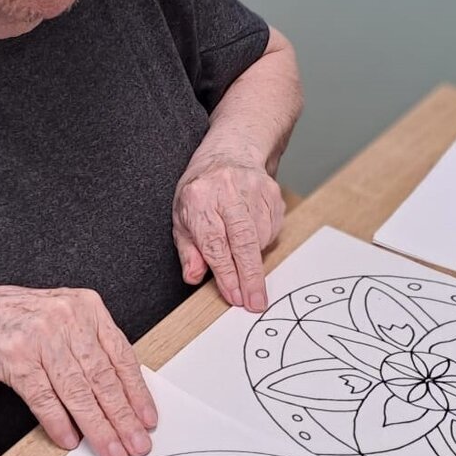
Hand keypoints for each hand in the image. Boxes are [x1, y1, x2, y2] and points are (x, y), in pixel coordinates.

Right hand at [0, 286, 156, 455]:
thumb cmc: (21, 321)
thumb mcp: (64, 318)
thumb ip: (92, 345)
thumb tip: (124, 393)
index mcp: (86, 306)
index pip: (121, 355)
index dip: (137, 392)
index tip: (148, 419)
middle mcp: (65, 318)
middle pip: (102, 377)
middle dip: (122, 417)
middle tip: (136, 443)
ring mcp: (39, 337)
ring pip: (77, 391)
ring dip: (96, 427)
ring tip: (110, 449)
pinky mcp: (14, 357)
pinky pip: (43, 398)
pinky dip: (58, 422)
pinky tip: (71, 439)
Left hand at [173, 150, 285, 312]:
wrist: (230, 152)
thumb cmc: (202, 191)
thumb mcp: (182, 218)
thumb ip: (189, 250)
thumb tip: (194, 276)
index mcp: (199, 198)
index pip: (214, 244)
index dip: (226, 274)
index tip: (234, 296)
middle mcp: (227, 190)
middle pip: (244, 241)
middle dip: (250, 276)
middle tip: (255, 302)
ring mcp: (253, 189)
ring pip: (261, 237)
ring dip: (254, 257)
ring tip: (242, 255)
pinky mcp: (273, 192)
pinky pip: (273, 229)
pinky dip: (264, 240)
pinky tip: (252, 233)